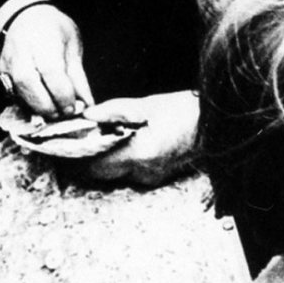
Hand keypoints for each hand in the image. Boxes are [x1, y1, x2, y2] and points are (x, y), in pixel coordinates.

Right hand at [0, 3, 92, 117]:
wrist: (24, 16)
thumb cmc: (54, 29)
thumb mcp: (72, 44)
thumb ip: (78, 76)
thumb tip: (86, 104)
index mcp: (43, 38)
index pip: (50, 70)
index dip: (62, 93)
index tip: (74, 107)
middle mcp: (21, 49)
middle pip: (29, 83)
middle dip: (48, 105)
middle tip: (64, 113)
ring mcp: (7, 62)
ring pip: (17, 92)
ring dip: (37, 109)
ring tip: (54, 112)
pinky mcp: (1, 73)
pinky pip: (12, 95)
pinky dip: (28, 106)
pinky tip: (41, 106)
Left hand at [74, 92, 199, 188]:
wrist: (218, 125)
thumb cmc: (185, 111)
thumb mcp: (147, 105)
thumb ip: (113, 111)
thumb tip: (87, 115)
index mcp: (139, 155)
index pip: (95, 168)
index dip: (77, 161)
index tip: (65, 150)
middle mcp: (144, 173)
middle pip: (103, 174)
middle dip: (90, 160)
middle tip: (82, 141)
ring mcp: (154, 177)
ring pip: (118, 174)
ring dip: (108, 159)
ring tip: (105, 138)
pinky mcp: (161, 175)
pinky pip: (133, 172)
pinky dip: (124, 160)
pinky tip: (126, 143)